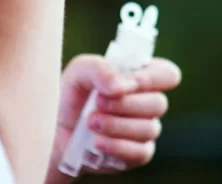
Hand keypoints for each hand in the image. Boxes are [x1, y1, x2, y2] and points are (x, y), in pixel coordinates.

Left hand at [44, 55, 181, 182]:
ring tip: (91, 122)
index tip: (122, 85)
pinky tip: (97, 142)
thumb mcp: (79, 71)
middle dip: (125, 104)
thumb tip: (121, 86)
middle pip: (159, 103)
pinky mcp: (136, 154)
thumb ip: (100, 68)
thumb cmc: (71, 94)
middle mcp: (148, 103)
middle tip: (97, 104)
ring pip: (149, 128)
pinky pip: (141, 152)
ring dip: (117, 125)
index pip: (168, 75)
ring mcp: (144, 130)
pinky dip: (118, 146)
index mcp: (142, 77)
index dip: (151, 79)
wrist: (53, 130)